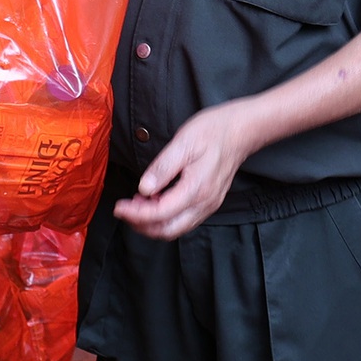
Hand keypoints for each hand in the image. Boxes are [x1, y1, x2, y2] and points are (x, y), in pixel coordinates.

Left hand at [115, 98, 270, 239]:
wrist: (241, 130)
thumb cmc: (214, 131)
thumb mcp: (184, 142)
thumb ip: (163, 167)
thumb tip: (144, 188)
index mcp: (196, 188)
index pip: (159, 213)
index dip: (135, 214)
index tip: (119, 206)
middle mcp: (204, 203)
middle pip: (167, 230)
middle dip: (141, 225)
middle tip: (124, 209)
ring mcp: (209, 205)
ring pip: (176, 229)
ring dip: (153, 223)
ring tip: (138, 204)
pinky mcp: (210, 202)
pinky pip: (184, 220)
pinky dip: (165, 218)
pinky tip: (156, 201)